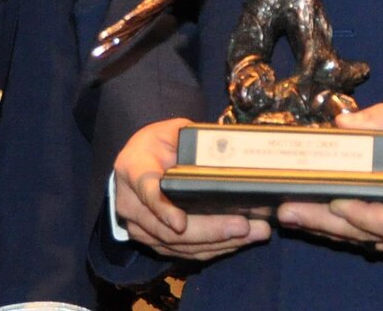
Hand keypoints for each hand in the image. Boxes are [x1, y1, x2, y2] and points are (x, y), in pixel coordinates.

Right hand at [113, 118, 272, 260]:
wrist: (137, 162)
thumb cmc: (158, 143)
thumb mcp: (171, 130)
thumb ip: (192, 138)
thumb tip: (225, 148)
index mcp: (133, 168)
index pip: (146, 191)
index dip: (163, 209)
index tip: (181, 223)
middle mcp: (131, 203)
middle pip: (167, 228)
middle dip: (209, 230)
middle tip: (243, 226)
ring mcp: (140, 227)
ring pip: (177, 245)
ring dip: (217, 242)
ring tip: (252, 234)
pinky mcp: (153, 241)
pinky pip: (183, 251)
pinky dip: (212, 249)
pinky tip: (238, 242)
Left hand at [275, 103, 382, 261]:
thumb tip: (342, 123)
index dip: (360, 215)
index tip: (333, 200)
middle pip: (372, 238)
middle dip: (325, 224)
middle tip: (287, 212)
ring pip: (372, 244)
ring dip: (331, 230)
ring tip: (292, 215)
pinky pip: (379, 245)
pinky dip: (349, 232)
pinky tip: (318, 222)